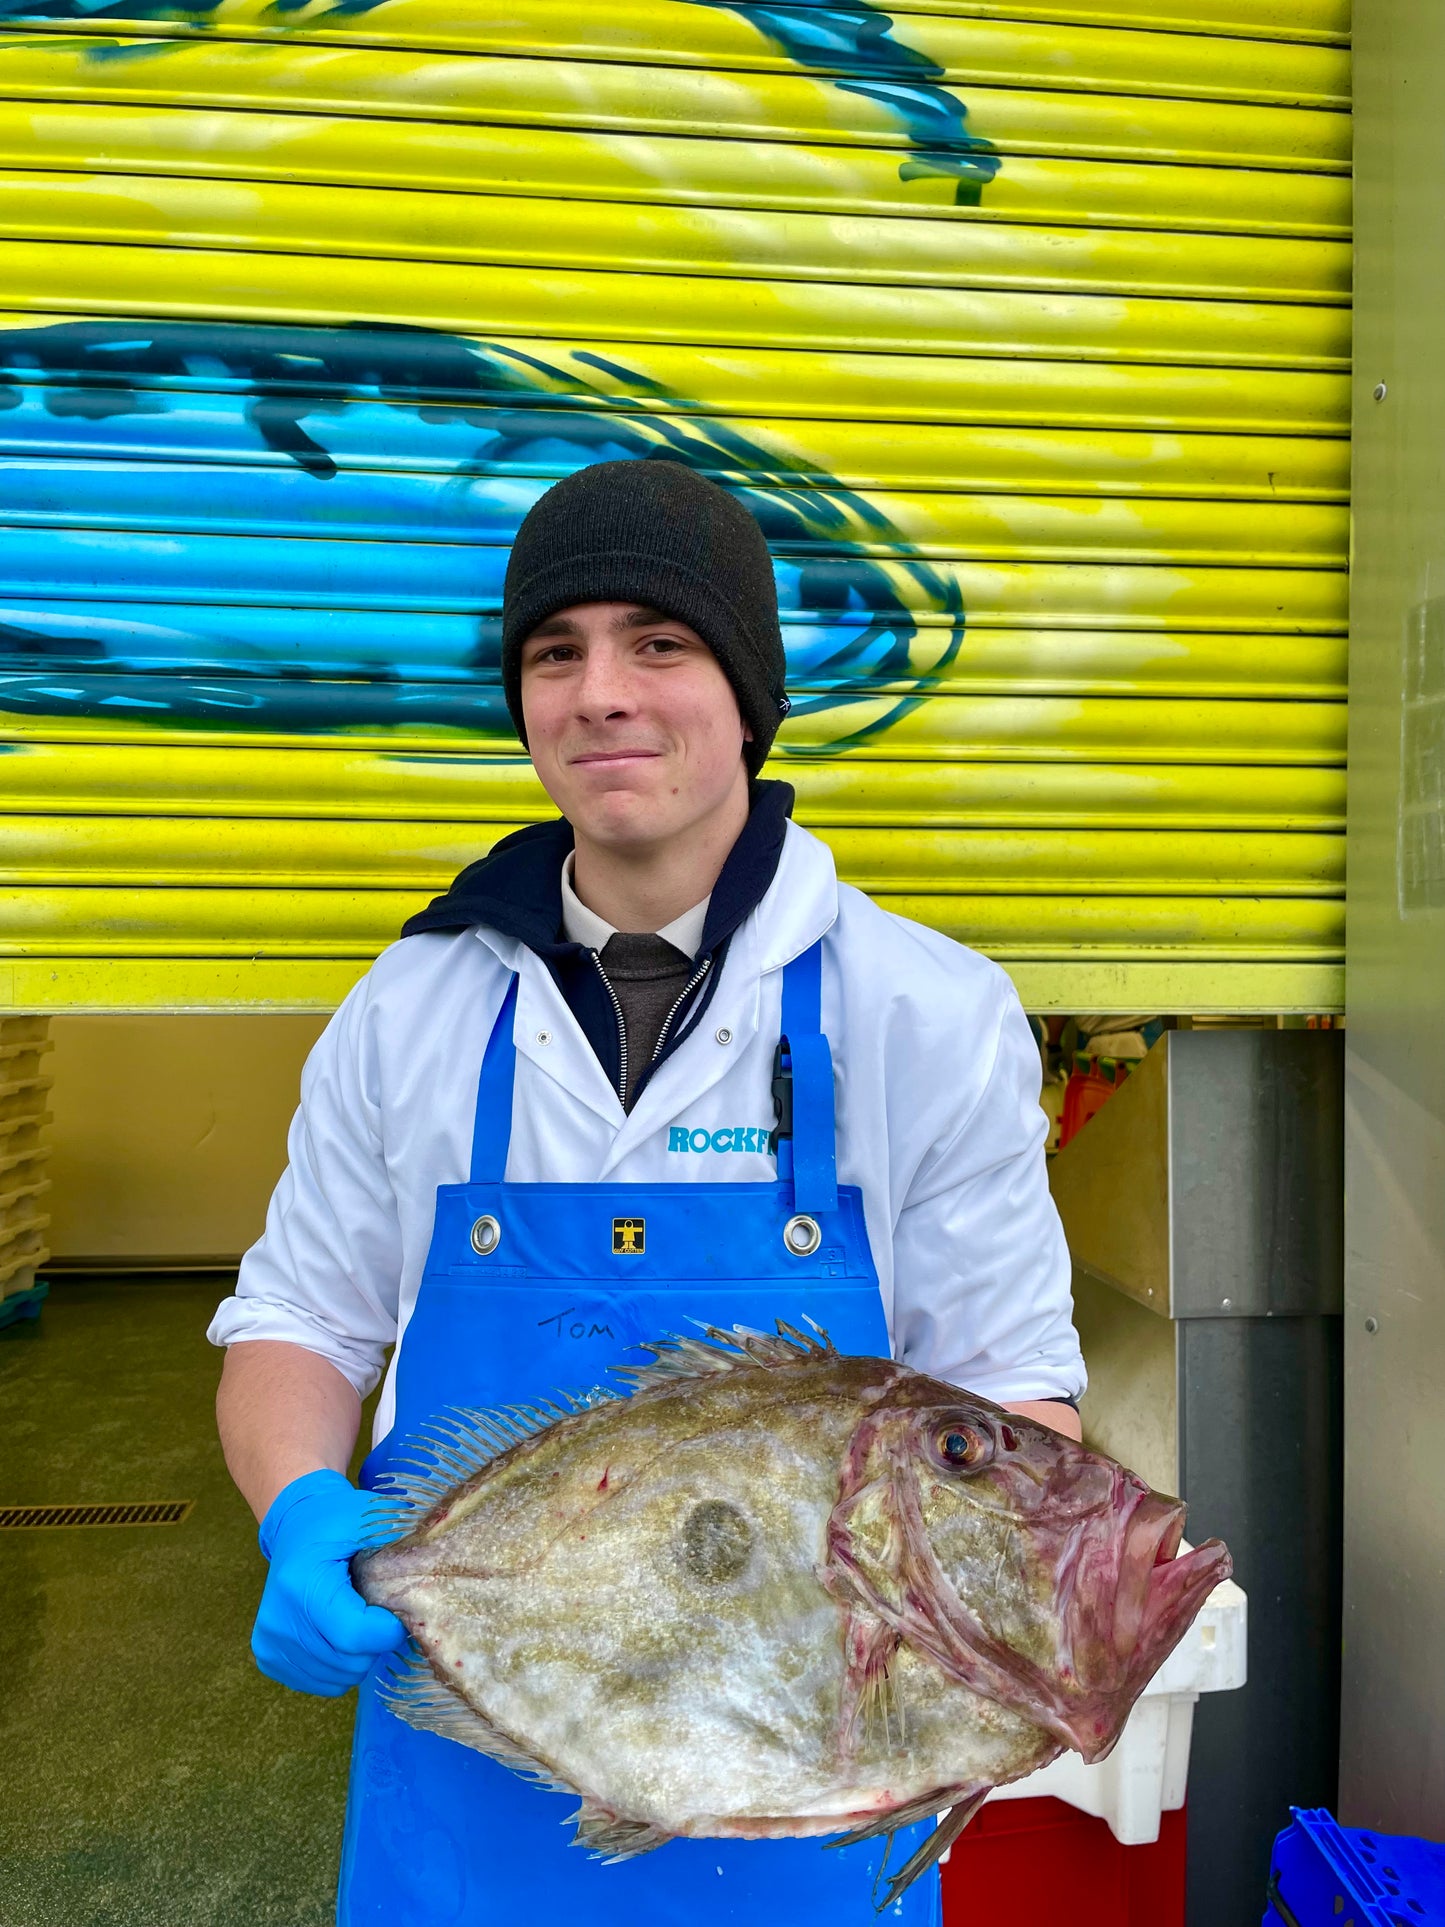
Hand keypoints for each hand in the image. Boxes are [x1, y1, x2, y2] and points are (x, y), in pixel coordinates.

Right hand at [252, 1468, 408, 1695]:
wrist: (295, 1525)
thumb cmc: (336, 1520)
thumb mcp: (367, 1515)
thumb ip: (397, 1535)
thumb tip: (435, 1556)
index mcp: (302, 1583)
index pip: (353, 1634)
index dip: (386, 1630)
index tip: (396, 1612)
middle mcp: (279, 1618)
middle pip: (348, 1661)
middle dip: (375, 1643)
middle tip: (377, 1613)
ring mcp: (270, 1641)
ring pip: (337, 1678)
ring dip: (358, 1657)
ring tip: (356, 1620)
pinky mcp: (268, 1656)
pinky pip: (320, 1683)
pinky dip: (339, 1667)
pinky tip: (338, 1635)